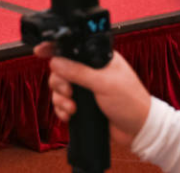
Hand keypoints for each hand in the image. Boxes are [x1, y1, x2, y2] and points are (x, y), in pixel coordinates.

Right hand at [34, 43, 151, 146]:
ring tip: (72, 107)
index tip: (40, 51)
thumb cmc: (132, 103)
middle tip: (68, 91)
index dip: (54, 48)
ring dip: (61, 98)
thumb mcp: (105, 84)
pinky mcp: (83, 104)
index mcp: (98, 58)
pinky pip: (62, 103)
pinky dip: (62, 109)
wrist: (139, 131)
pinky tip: (69, 115)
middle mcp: (90, 71)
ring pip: (59, 87)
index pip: (72, 48)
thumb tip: (55, 62)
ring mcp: (86, 88)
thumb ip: (79, 72)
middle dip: (59, 82)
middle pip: (60, 68)